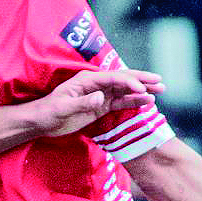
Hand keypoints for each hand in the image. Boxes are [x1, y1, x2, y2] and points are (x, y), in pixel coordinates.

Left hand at [23, 67, 165, 140]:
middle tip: (160, 82)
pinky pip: (120, 102)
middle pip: (123, 79)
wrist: (41, 122)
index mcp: (87, 80)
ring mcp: (99, 95)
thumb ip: (82, 103)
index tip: (142, 89)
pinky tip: (148, 102)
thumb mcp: (63, 108)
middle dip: (142, 80)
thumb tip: (101, 97)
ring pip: (125, 90)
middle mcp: (95, 84)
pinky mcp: (100, 106)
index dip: (129, 82)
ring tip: (160, 91)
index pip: (113, 78)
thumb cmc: (48, 112)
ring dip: (142, 90)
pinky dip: (134, 102)